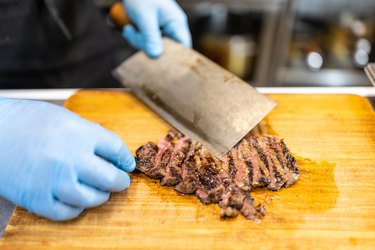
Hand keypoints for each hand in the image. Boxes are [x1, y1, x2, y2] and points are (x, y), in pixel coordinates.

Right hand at [0, 99, 134, 220]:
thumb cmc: (27, 121)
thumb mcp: (65, 118)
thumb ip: (89, 135)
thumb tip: (110, 153)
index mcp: (79, 133)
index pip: (116, 149)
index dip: (125, 158)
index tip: (127, 164)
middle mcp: (70, 157)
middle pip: (110, 178)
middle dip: (120, 181)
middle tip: (121, 181)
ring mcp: (54, 180)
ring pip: (93, 198)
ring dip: (101, 196)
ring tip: (100, 191)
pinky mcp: (37, 199)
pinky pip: (68, 212)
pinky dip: (77, 207)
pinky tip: (76, 199)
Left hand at [122, 0, 191, 57]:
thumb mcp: (145, 16)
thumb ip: (150, 37)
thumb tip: (155, 57)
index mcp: (176, 24)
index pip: (183, 47)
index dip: (175, 58)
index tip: (160, 63)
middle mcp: (172, 29)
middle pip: (165, 50)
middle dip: (146, 46)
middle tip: (132, 33)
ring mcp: (162, 31)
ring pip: (153, 48)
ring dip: (138, 41)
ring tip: (128, 28)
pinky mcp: (153, 32)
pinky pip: (146, 43)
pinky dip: (136, 38)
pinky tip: (129, 29)